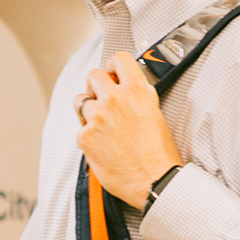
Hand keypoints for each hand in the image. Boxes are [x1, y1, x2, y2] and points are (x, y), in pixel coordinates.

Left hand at [76, 52, 182, 206]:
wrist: (154, 180)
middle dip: (97, 85)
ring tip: (101, 123)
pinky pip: (80, 127)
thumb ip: (139, 96)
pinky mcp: (85, 136)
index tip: (113, 73)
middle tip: (103, 98)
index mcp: (137, 91)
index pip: (119, 59)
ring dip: (88, 108)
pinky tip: (102, 144)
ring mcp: (98, 117)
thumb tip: (128, 87)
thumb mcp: (156, 113)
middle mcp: (115, 99)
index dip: (113, 65)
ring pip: (80, 99)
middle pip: (93, 75)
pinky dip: (88, 134)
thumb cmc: (159, 153)